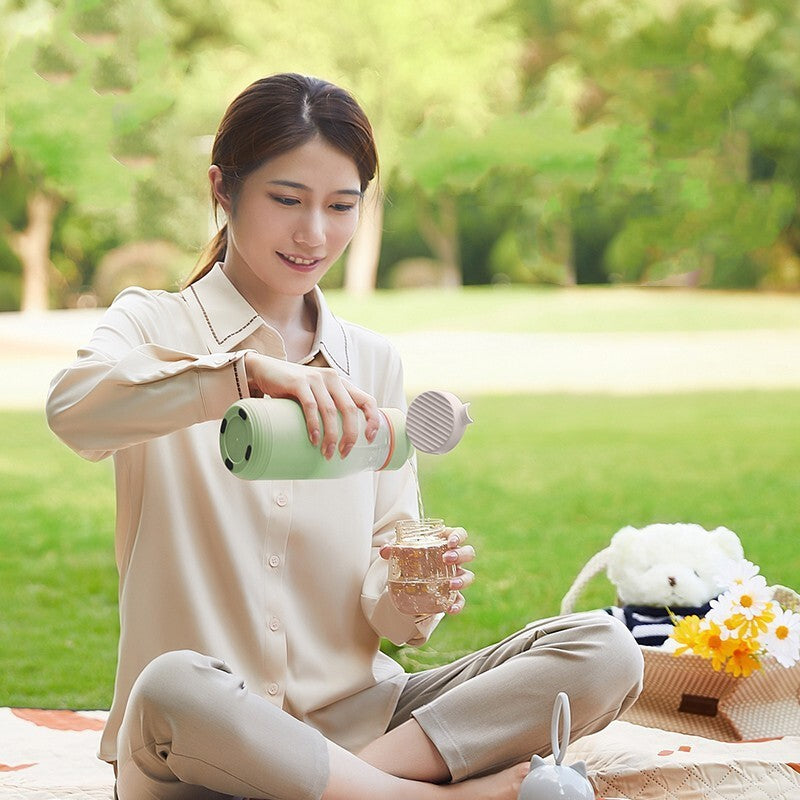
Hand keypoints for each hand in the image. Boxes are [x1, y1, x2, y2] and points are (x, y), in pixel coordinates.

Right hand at [243, 353, 379, 458]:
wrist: (265, 371)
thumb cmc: (293, 390)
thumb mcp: (316, 395)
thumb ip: (329, 407)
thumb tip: (339, 440)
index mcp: (341, 383)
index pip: (367, 400)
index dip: (372, 420)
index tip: (370, 439)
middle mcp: (332, 378)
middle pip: (349, 410)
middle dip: (349, 435)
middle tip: (343, 453)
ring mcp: (316, 379)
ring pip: (330, 411)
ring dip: (330, 436)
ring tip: (326, 453)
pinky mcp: (299, 382)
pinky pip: (311, 406)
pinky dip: (314, 425)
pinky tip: (314, 439)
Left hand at [380, 525, 474, 614]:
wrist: (411, 579)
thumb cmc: (412, 557)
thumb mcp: (403, 551)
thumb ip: (394, 549)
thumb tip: (385, 550)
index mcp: (445, 542)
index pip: (459, 534)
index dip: (458, 536)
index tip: (450, 541)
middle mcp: (455, 559)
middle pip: (468, 553)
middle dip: (460, 555)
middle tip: (446, 559)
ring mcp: (456, 576)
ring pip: (469, 575)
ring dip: (462, 579)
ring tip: (451, 584)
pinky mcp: (452, 594)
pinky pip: (460, 599)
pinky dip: (458, 604)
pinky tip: (450, 608)